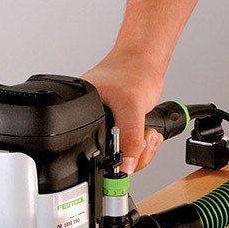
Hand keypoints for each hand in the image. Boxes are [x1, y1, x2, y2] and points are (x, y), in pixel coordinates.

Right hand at [82, 52, 164, 172]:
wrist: (145, 62)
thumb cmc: (132, 71)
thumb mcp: (132, 105)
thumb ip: (130, 137)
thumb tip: (126, 165)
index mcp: (80, 113)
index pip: (89, 151)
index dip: (110, 161)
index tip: (125, 164)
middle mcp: (90, 122)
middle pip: (108, 159)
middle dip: (133, 155)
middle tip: (144, 138)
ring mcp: (105, 127)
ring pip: (122, 157)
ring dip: (141, 151)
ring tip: (148, 134)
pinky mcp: (118, 128)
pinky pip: (129, 150)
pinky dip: (142, 147)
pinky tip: (148, 134)